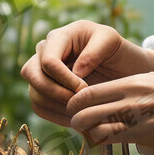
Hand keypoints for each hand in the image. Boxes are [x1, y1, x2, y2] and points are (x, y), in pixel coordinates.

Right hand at [20, 20, 153, 125]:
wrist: (122, 68)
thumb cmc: (117, 51)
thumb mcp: (111, 42)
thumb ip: (94, 52)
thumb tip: (75, 71)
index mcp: (60, 37)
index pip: (48, 60)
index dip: (64, 78)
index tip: (85, 89)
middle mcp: (45, 51)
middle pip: (31, 74)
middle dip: (54, 92)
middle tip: (77, 103)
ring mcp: (41, 71)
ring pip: (33, 91)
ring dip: (54, 106)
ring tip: (78, 112)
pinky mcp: (43, 90)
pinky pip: (38, 106)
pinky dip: (53, 116)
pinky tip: (74, 118)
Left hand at [62, 72, 153, 147]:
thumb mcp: (153, 82)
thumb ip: (128, 88)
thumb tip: (106, 96)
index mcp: (132, 81)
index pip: (88, 90)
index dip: (75, 103)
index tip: (77, 110)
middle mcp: (130, 96)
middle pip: (83, 108)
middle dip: (75, 119)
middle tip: (79, 125)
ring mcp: (136, 115)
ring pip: (92, 126)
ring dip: (86, 133)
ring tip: (91, 135)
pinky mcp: (143, 134)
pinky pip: (109, 140)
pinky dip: (100, 142)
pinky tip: (104, 143)